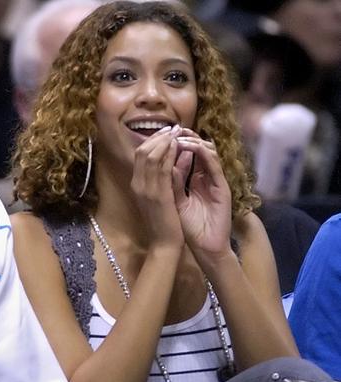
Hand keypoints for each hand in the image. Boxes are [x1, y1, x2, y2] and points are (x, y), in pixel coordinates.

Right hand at [130, 124, 183, 249]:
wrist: (164, 244)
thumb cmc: (163, 223)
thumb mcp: (158, 198)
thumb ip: (161, 180)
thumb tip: (170, 160)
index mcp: (136, 185)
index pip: (139, 155)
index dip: (152, 140)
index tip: (167, 133)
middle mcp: (137, 185)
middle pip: (143, 151)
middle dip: (158, 137)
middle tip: (173, 128)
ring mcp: (146, 189)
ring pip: (151, 156)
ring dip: (165, 141)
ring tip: (177, 133)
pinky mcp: (158, 194)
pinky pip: (163, 167)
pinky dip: (170, 154)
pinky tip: (179, 147)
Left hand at [172, 128, 231, 255]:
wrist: (205, 246)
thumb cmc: (188, 226)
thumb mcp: (174, 200)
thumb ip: (171, 182)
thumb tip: (164, 162)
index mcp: (195, 180)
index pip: (187, 155)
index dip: (176, 144)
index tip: (163, 134)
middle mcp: (207, 178)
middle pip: (199, 150)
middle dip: (186, 137)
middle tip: (173, 128)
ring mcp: (216, 182)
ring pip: (208, 153)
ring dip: (194, 142)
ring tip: (181, 135)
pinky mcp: (223, 188)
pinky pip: (214, 166)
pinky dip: (204, 154)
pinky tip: (193, 147)